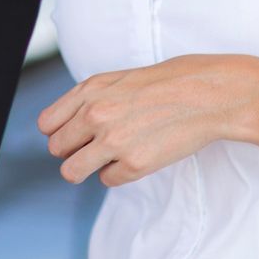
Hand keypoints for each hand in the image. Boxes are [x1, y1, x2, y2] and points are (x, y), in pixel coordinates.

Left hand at [37, 54, 258, 186]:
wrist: (211, 94)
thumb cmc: (172, 82)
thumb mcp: (122, 77)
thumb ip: (91, 98)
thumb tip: (67, 123)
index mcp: (90, 90)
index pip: (47, 125)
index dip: (59, 132)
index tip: (74, 136)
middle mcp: (94, 115)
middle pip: (57, 149)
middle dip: (73, 151)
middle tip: (98, 147)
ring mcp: (112, 142)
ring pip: (71, 172)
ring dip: (88, 168)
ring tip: (110, 158)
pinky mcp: (133, 165)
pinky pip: (107, 180)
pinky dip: (119, 173)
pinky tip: (139, 156)